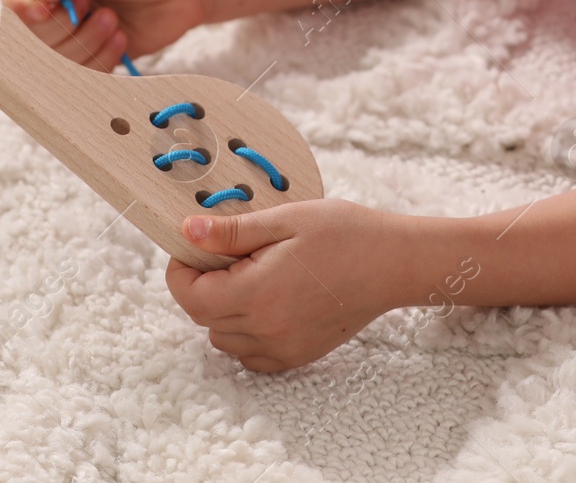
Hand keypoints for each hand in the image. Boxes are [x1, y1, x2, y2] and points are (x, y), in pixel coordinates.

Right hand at [0, 0, 208, 71]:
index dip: (22, 12)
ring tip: (114, 22)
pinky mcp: (98, 56)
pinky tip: (122, 39)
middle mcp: (58, 7)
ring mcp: (77, 34)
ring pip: (56, 62)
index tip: (48, 11)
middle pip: (30, 38)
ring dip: (87, 45)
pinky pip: (84, 76)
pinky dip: (102, 62)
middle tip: (98, 8)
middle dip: (65, 29)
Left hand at [165, 199, 406, 371]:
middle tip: (225, 254)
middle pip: (204, 318)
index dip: (181, 271)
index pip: (190, 296)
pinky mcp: (299, 355)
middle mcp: (266, 329)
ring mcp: (283, 347)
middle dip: (202, 286)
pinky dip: (246, 335)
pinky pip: (252, 357)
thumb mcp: (285, 219)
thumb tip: (187, 232)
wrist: (394, 262)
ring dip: (222, 311)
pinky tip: (266, 304)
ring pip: (224, 340)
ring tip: (249, 276)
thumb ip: (233, 232)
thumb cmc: (345, 233)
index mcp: (257, 293)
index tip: (192, 248)